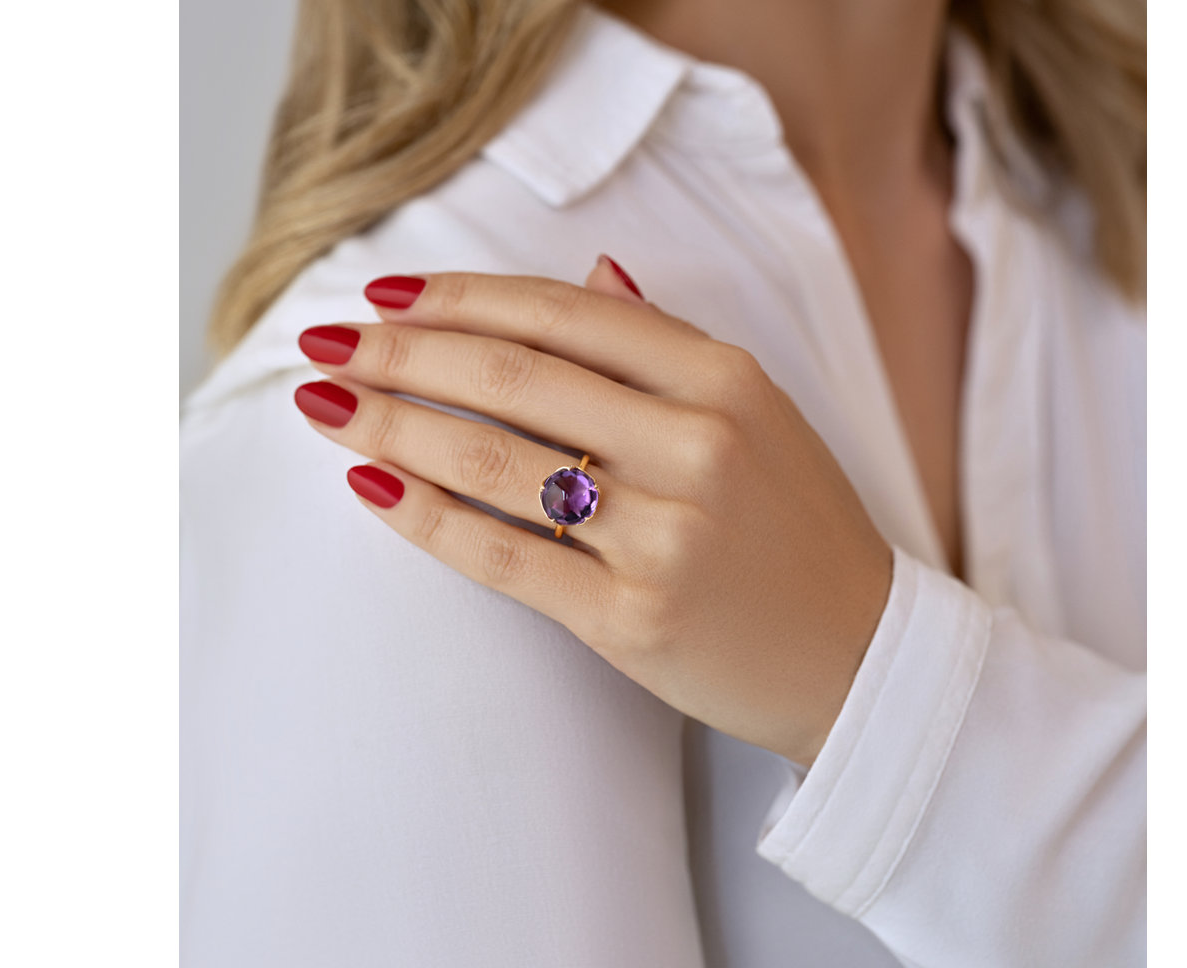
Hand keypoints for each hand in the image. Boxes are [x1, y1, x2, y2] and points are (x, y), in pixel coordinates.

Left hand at [292, 258, 892, 764]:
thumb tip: (593, 273)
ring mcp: (665, 535)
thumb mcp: (758, 414)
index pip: (562, 314)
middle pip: (511, 377)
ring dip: (390, 425)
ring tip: (325, 407)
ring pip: (492, 460)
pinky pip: (502, 555)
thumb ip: (667, 347)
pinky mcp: (633, 618)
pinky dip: (424, 516)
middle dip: (400, 354)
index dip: (460, 298)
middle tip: (326, 345)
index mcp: (724, 379)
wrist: (861, 659)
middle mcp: (695, 445)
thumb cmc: (797, 530)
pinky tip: (369, 486)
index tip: (386, 296)